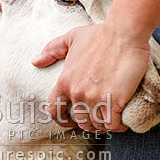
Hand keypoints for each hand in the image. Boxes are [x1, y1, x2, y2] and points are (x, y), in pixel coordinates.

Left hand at [32, 21, 150, 131]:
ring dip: (103, 125)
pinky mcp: (114, 101)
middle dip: (89, 123)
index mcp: (65, 81)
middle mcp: (77, 93)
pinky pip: (112, 124)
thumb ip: (52, 49)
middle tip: (98, 119)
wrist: (124, 33)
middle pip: (80, 121)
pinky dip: (117, 126)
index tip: (69, 122)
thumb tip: (36, 61)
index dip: (60, 120)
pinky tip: (121, 122)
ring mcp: (95, 98)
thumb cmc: (100, 34)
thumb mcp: (72, 38)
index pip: (53, 110)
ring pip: (96, 125)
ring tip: (110, 120)